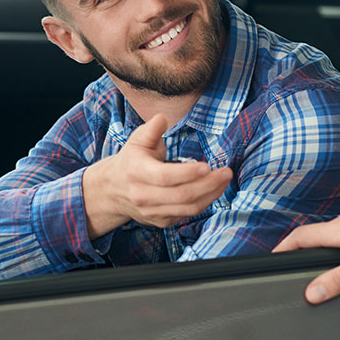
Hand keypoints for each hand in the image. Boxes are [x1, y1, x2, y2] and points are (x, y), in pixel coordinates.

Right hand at [83, 113, 232, 236]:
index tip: (207, 166)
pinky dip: (203, 202)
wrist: (112, 191)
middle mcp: (144, 195)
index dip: (187, 173)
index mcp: (137, 172)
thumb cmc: (130, 161)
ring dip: (211, 195)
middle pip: (181, 195)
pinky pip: (187, 215)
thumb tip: (162, 118)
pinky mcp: (161, 221)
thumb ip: (151, 130)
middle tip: (226, 172)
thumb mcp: (136, 141)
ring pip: (187, 208)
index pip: (165, 176)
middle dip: (208, 184)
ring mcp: (152, 211)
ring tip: (224, 180)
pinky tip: (213, 190)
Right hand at [272, 186, 339, 303]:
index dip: (285, 247)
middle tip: (293, 260)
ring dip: (323, 245)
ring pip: (334, 232)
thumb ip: (339, 279)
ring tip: (320, 261)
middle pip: (316, 233)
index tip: (274, 256)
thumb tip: (313, 292)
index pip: (302, 236)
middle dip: (301, 247)